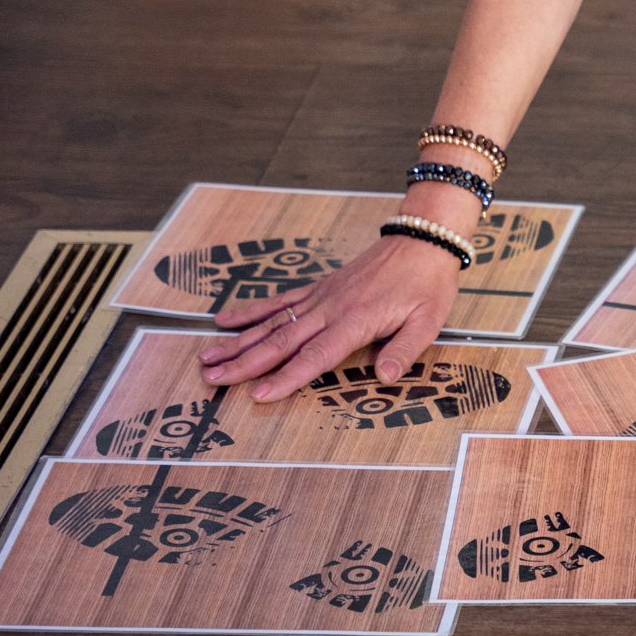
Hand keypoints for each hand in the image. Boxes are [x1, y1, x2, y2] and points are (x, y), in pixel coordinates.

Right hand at [198, 235, 461, 399]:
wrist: (422, 240)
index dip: (286, 377)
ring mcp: (320, 297)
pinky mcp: (319, 287)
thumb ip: (404, 351)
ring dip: (238, 342)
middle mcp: (330, 309)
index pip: (314, 356)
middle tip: (212, 379)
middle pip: (280, 341)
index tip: (258, 395)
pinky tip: (225, 321)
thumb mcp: (428, 321)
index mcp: (355, 321)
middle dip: (244, 363)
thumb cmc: (427, 284)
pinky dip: (251, 312)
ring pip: (272, 322)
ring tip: (207, 358)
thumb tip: (383, 378)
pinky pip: (279, 301)